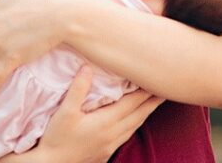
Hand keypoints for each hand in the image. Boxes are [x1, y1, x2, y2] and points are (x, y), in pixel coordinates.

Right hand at [33, 66, 164, 162]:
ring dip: (145, 114)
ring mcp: (110, 145)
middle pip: (139, 115)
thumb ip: (78, 89)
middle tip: (165, 91)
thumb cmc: (56, 138)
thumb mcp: (65, 112)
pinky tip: (133, 123)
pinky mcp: (106, 153)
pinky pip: (126, 136)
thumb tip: (87, 67)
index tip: (158, 81)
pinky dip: (134, 125)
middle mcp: (113, 134)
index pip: (132, 103)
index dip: (146, 92)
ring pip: (134, 127)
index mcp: (106, 122)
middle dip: (152, 102)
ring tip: (152, 104)